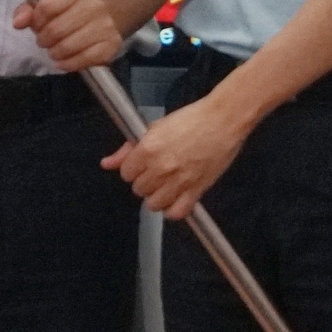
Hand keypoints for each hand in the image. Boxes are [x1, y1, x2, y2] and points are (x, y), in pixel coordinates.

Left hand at [16, 0, 129, 72]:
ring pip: (67, 47)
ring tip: (55, 50)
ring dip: (54, 53)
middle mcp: (95, 5)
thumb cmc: (70, 11)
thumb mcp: (49, 3)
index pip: (47, 7)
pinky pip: (83, 60)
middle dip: (44, 40)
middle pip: (56, 29)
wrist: (108, 16)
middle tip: (45, 41)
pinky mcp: (111, 46)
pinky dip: (68, 64)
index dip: (36, 21)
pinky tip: (65, 60)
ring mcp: (105, 26)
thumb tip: (18, 23)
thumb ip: (27, 10)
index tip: (38, 25)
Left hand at [105, 89, 255, 217]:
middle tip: (159, 170)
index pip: (126, 174)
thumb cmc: (193, 119)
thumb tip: (106, 164)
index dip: (135, 169)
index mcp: (148, 149)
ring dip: (158, 196)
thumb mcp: (155, 127)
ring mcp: (179, 181)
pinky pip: (175, 213)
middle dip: (146, 181)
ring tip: (168, 184)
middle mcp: (160, 168)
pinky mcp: (196, 190)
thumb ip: (128, 148)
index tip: (144, 164)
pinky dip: (174, 209)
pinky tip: (178, 196)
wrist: (224, 119)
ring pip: (153, 204)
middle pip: (139, 190)